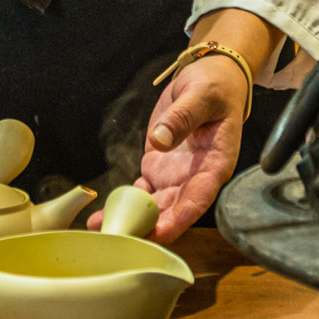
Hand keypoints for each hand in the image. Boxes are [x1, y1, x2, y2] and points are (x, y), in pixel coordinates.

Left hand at [90, 54, 247, 243]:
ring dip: (131, 220)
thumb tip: (160, 140)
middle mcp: (197, 176)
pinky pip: (141, 192)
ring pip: (155, 207)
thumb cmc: (215, 86)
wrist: (212, 78)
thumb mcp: (202, 95)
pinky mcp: (159, 168)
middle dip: (149, 228)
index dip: (180, 218)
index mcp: (215, 163)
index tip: (160, 232)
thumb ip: (183, 116)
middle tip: (121, 239)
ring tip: (102, 230)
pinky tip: (102, 215)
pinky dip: (124, 204)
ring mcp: (177, 175)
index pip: (199, 197)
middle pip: (174, 210)